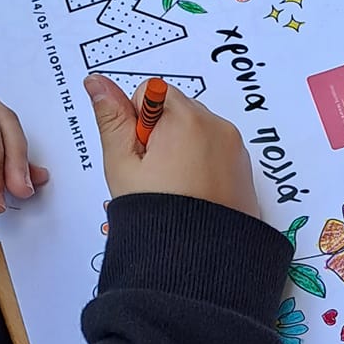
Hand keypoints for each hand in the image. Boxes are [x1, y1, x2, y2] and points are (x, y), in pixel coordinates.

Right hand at [86, 75, 258, 215]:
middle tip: (154, 175)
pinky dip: (203, 167)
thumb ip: (111, 117)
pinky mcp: (245, 171)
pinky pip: (217, 154)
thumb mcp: (122, 163)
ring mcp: (236, 150)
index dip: (137, 122)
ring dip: (182, 151)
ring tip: (174, 188)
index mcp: (187, 118)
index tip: (142, 154)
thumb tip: (98, 83)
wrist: (200, 260)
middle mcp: (218, 127)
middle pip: (177, 111)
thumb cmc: (160, 214)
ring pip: (197, 134)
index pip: (152, 92)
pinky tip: (192, 194)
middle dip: (160, 135)